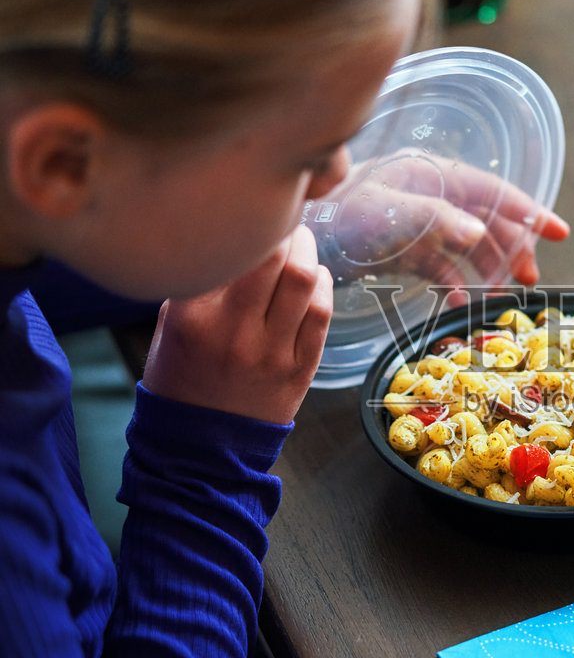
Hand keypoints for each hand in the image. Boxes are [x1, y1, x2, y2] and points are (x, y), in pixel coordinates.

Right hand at [142, 225, 332, 424]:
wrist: (202, 446)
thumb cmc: (181, 379)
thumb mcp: (168, 327)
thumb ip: (195, 284)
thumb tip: (229, 238)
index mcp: (192, 318)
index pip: (229, 251)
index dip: (248, 223)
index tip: (252, 211)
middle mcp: (234, 332)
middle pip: (274, 258)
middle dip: (285, 228)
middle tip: (282, 218)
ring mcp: (272, 352)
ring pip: (303, 280)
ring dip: (306, 251)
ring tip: (300, 243)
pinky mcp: (300, 369)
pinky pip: (322, 314)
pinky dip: (322, 286)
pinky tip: (313, 277)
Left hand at [328, 152, 569, 288]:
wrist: (296, 238)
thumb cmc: (337, 216)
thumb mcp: (386, 214)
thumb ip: (434, 220)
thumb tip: (478, 232)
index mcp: (431, 174)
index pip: (491, 189)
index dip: (528, 210)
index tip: (560, 232)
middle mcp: (430, 195)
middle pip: (485, 219)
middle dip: (512, 248)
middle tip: (530, 279)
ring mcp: (417, 223)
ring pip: (467, 245)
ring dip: (487, 270)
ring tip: (501, 297)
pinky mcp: (403, 249)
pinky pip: (440, 267)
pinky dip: (453, 284)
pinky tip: (459, 304)